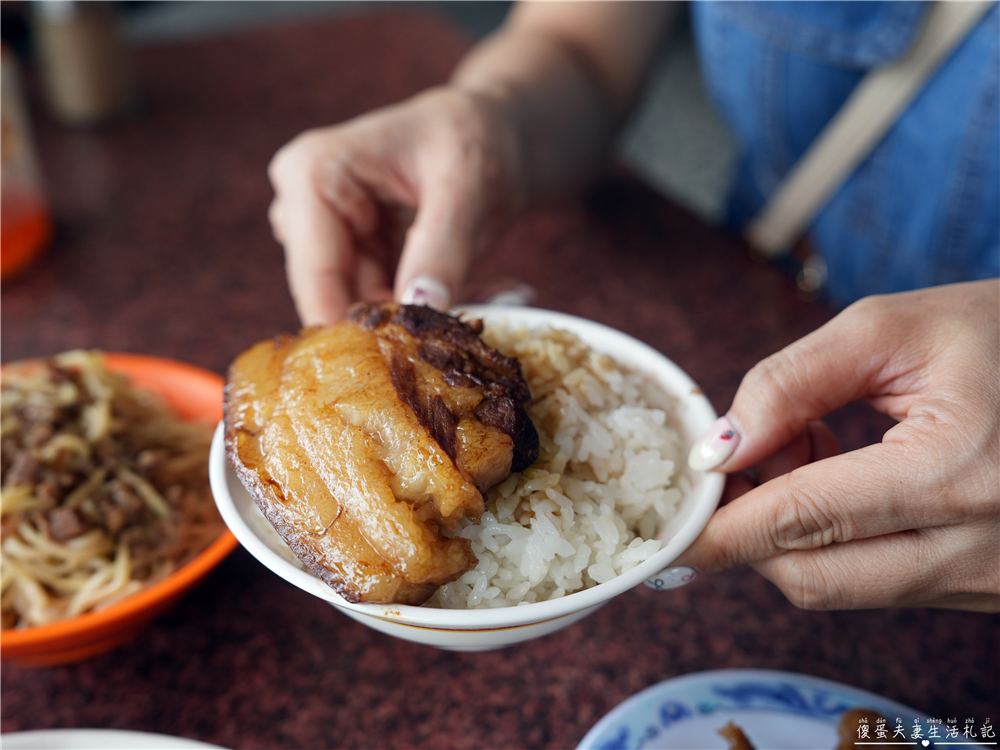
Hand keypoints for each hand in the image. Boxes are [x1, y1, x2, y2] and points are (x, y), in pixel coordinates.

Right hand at [267, 86, 522, 325]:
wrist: (493, 134)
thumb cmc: (475, 138)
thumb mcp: (468, 186)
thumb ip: (442, 247)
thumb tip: (420, 309)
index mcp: (313, 174)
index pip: (316, 273)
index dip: (352, 327)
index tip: (396, 370)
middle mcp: (302, 207)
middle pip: (330, 297)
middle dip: (387, 326)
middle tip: (444, 344)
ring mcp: (323, 235)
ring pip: (356, 309)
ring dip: (408, 322)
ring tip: (461, 318)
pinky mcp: (349, 259)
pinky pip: (376, 305)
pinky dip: (416, 314)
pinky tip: (458, 303)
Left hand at [679, 280, 999, 610]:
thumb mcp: (891, 328)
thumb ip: (791, 382)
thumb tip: (719, 447)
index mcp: (959, 472)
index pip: (805, 521)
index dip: (721, 528)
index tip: (667, 530)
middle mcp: (979, 549)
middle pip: (811, 577)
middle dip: (750, 528)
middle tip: (747, 455)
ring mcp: (986, 579)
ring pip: (838, 587)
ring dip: (794, 530)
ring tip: (818, 443)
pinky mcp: (981, 586)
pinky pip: (875, 581)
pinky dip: (835, 540)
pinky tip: (849, 474)